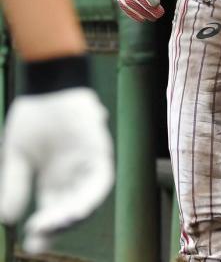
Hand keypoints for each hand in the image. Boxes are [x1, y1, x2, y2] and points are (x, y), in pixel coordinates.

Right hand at [0, 88, 113, 252]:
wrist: (48, 86)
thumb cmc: (33, 117)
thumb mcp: (17, 155)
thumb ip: (14, 184)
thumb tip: (8, 218)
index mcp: (52, 178)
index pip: (51, 211)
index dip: (45, 229)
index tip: (32, 247)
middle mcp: (72, 174)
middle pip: (70, 208)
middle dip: (58, 225)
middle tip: (41, 236)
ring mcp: (87, 162)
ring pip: (87, 197)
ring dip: (76, 213)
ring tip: (59, 224)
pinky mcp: (99, 150)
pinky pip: (101, 177)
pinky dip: (92, 194)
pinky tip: (78, 206)